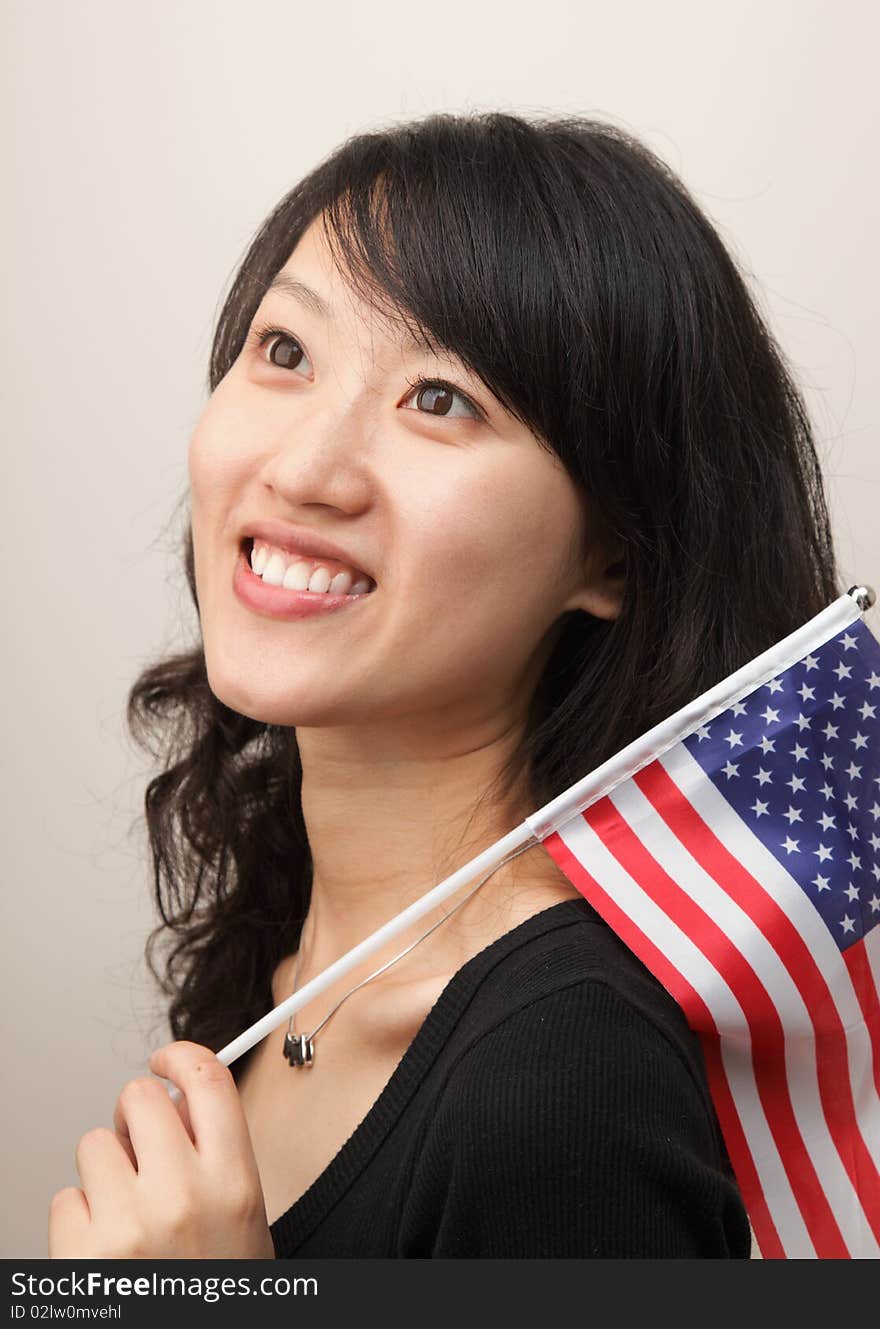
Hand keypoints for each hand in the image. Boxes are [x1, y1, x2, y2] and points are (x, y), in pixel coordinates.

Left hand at [48, 1041, 273, 1258]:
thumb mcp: (244, 1215)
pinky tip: (106, 1248)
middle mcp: (182, 1196)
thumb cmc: (217, 1289)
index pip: (206, 1080)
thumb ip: (216, 1152)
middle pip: (140, 1097)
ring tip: (129, 1214)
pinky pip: (64, 1199)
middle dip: (136, 1117)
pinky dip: (79, 1220)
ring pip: (94, 1147)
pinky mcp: (80, 1255)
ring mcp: (127, 1225)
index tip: (166, 1060)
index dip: (181, 1055)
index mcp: (233, 1181)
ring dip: (106, 1172)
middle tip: (144, 1147)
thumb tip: (176, 1100)